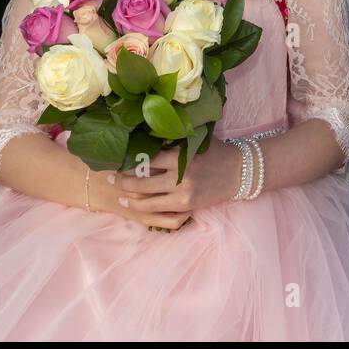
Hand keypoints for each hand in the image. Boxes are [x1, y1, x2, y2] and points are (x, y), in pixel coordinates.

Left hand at [97, 143, 239, 230]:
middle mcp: (180, 176)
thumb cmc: (217, 152)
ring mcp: (183, 194)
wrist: (239, 172)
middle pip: (141, 181)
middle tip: (108, 177)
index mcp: (181, 156)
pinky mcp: (186, 206)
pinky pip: (159, 210)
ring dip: (129, 197)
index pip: (147, 159)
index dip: (128, 160)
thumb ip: (173, 142)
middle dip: (122, 180)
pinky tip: (134, 205)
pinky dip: (144, 208)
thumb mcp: (195, 141)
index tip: (115, 158)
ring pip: (147, 199)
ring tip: (118, 194)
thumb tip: (145, 138)